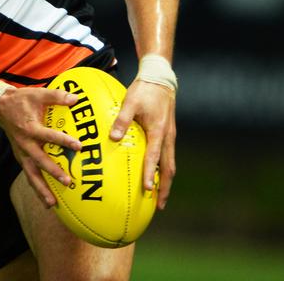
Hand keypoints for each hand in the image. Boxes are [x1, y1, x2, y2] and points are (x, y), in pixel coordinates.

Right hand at [0, 86, 81, 208]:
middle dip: (53, 172)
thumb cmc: (22, 101)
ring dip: (41, 189)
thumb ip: (56, 96)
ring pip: (31, 175)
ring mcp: (21, 153)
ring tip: (52, 204)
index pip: (48, 136)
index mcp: (30, 128)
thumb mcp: (37, 94)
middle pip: (38, 162)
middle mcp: (25, 144)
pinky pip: (29, 175)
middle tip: (68, 181)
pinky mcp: (21, 158)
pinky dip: (37, 188)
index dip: (62, 141)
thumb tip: (75, 98)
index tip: (78, 146)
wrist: (1, 108)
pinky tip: (47, 201)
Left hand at [110, 80, 176, 208]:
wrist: (159, 78)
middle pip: (168, 168)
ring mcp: (169, 136)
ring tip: (159, 197)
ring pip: (169, 164)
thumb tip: (113, 138)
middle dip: (165, 188)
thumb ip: (122, 120)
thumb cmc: (144, 90)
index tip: (147, 190)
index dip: (151, 175)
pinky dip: (163, 169)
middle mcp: (167, 137)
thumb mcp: (130, 102)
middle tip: (159, 205)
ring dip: (166, 181)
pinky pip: (167, 156)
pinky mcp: (166, 133)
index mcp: (158, 132)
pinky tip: (156, 175)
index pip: (154, 158)